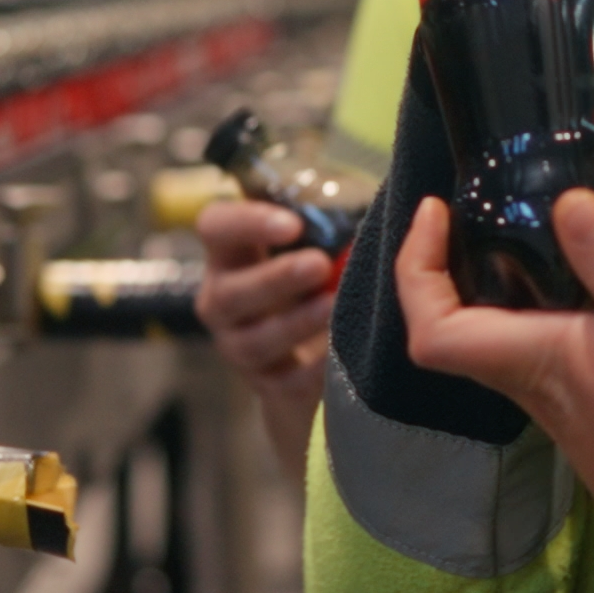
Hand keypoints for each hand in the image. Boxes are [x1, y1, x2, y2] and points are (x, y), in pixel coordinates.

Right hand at [195, 201, 335, 481]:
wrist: (311, 348)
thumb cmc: (317, 275)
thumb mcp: (316, 242)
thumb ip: (330, 223)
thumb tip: (378, 208)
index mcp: (231, 252)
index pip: (215, 226)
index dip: (247, 222)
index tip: (293, 224)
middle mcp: (223, 298)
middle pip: (231, 291)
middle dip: (276, 278)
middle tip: (320, 265)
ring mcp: (238, 345)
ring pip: (253, 341)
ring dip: (295, 323)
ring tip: (332, 307)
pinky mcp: (265, 384)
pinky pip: (283, 381)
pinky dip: (312, 369)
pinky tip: (339, 352)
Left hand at [395, 191, 593, 579]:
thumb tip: (565, 199)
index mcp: (538, 362)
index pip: (434, 328)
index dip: (415, 267)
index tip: (435, 212)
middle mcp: (531, 384)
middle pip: (450, 330)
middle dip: (439, 265)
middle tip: (465, 209)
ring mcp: (553, 403)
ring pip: (487, 339)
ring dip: (480, 285)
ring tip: (514, 229)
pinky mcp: (581, 410)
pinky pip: (527, 350)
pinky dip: (526, 306)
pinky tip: (570, 282)